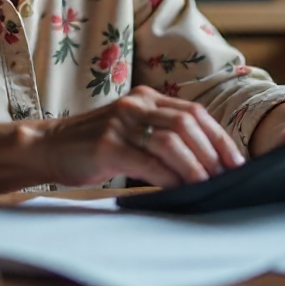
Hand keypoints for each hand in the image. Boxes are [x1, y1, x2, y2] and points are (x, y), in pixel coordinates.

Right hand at [40, 86, 245, 188]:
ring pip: (171, 141)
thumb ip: (160, 136)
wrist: (48, 146)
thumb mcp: (131, 130)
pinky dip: (168, 176)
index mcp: (147, 97)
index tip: (236, 160)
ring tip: (207, 184)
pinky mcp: (107, 145)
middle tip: (226, 176)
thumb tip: (205, 162)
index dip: (219, 136)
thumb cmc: (94, 145)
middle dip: (213, 152)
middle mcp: (136, 104)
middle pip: (188, 123)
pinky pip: (148, 161)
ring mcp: (121, 122)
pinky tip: (178, 189)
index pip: (194, 112)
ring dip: (195, 165)